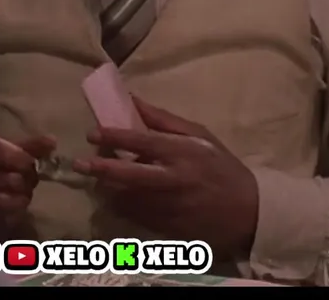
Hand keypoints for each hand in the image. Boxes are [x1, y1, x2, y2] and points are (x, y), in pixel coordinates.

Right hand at [0, 129, 55, 238]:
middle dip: (28, 181)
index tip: (30, 165)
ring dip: (23, 196)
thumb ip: (26, 145)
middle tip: (27, 180)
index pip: (15, 156)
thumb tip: (53, 142)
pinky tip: (13, 202)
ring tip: (21, 191)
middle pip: (15, 179)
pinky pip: (2, 212)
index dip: (29, 164)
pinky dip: (14, 208)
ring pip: (10, 198)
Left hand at [74, 96, 259, 259]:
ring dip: (109, 190)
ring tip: (99, 181)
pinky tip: (118, 199)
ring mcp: (172, 207)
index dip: (115, 137)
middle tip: (79, 164)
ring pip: (129, 199)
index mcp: (183, 153)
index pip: (143, 141)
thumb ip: (163, 120)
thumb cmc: (221, 167)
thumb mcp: (199, 136)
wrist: (249, 212)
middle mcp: (175, 180)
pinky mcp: (170, 228)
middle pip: (130, 175)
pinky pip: (137, 217)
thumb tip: (131, 100)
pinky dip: (123, 207)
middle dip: (101, 169)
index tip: (92, 133)